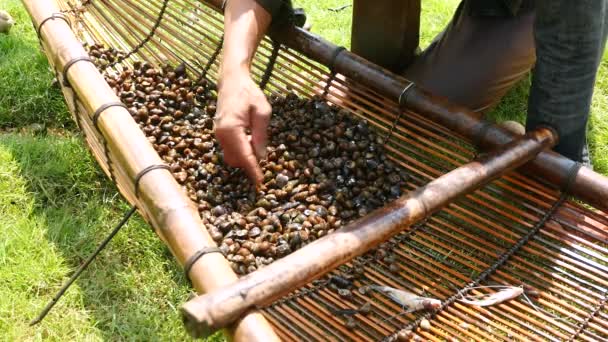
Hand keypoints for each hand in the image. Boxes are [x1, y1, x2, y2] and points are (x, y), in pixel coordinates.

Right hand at [214, 69, 270, 184]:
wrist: (231, 81)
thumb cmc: (249, 93)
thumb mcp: (262, 112)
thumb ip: (261, 135)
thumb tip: (262, 157)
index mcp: (231, 129)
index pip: (244, 156)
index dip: (253, 170)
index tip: (260, 183)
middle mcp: (221, 134)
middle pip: (236, 160)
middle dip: (250, 164)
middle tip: (265, 159)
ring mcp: (218, 134)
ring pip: (232, 156)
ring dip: (245, 157)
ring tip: (257, 144)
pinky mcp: (219, 133)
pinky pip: (230, 149)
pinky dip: (241, 151)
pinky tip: (250, 140)